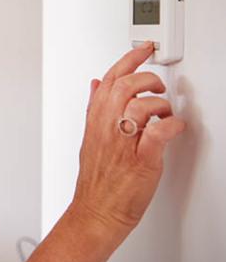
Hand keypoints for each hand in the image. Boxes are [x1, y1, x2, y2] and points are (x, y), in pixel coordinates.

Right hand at [70, 42, 185, 239]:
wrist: (96, 212)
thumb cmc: (96, 180)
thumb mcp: (89, 137)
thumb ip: (94, 108)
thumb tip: (95, 84)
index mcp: (95, 120)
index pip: (109, 79)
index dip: (128, 59)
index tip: (143, 49)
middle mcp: (107, 129)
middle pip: (125, 86)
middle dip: (147, 79)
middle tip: (158, 86)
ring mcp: (123, 144)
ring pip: (140, 106)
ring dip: (160, 105)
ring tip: (165, 113)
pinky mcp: (141, 161)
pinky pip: (157, 134)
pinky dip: (170, 126)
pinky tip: (172, 128)